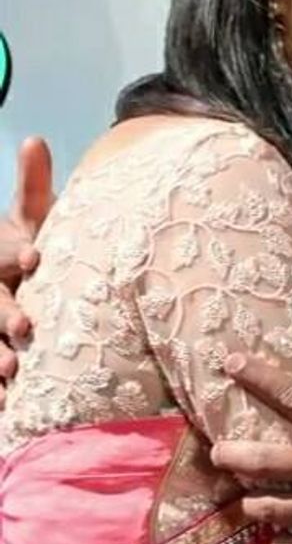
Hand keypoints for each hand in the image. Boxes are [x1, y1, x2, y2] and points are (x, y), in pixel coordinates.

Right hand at [0, 137, 54, 400]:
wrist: (18, 286)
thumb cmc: (25, 248)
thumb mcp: (30, 219)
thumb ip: (31, 186)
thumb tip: (33, 140)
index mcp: (0, 249)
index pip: (1, 246)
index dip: (13, 249)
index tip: (36, 256)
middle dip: (2, 311)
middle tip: (26, 324)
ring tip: (10, 369)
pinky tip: (4, 404)